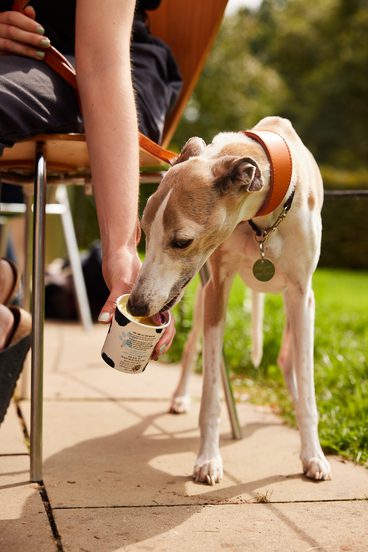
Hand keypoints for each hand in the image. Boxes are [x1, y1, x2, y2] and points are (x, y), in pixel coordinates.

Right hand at [0, 7, 50, 58]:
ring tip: (41, 53)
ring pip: (9, 43)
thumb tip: (30, 10)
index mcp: (1, 19)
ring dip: (27, 49)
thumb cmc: (8, 35)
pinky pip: (7, 52)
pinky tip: (32, 56)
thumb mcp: (16, 25)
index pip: (13, 17)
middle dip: (30, 37)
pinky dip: (21, 53)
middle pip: (11, 31)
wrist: (2, 47)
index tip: (41, 30)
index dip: (28, 23)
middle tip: (45, 42)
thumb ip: (24, 19)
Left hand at [99, 245, 175, 359]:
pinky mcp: (136, 305)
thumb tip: (104, 321)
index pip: (167, 321)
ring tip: (148, 357)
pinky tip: (138, 345)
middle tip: (153, 357)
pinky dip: (142, 334)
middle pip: (164, 327)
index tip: (158, 348)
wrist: (118, 254)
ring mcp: (146, 304)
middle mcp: (154, 302)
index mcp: (156, 298)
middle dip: (161, 344)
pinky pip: (142, 322)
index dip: (166, 337)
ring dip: (154, 341)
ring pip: (155, 326)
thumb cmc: (122, 266)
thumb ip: (112, 301)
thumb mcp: (118, 284)